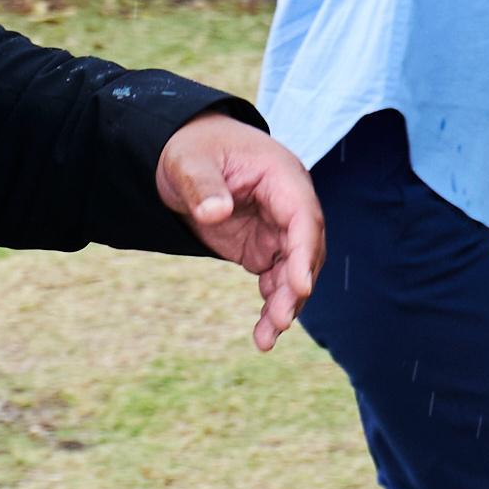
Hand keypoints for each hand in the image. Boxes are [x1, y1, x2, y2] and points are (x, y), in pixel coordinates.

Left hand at [153, 114, 324, 350]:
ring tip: (266, 339)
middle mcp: (289, 203)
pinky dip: (271, 304)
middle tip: (279, 321)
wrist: (183, 152)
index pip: (303, 215)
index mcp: (281, 176)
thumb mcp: (189, 163)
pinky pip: (276, 279)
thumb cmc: (192, 149)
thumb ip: (202, 186)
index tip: (300, 286)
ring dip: (285, 304)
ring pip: (294, 270)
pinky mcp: (264, 246)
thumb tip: (214, 213)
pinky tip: (262, 334)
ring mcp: (278, 227)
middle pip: (304, 249)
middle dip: (295, 287)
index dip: (304, 251)